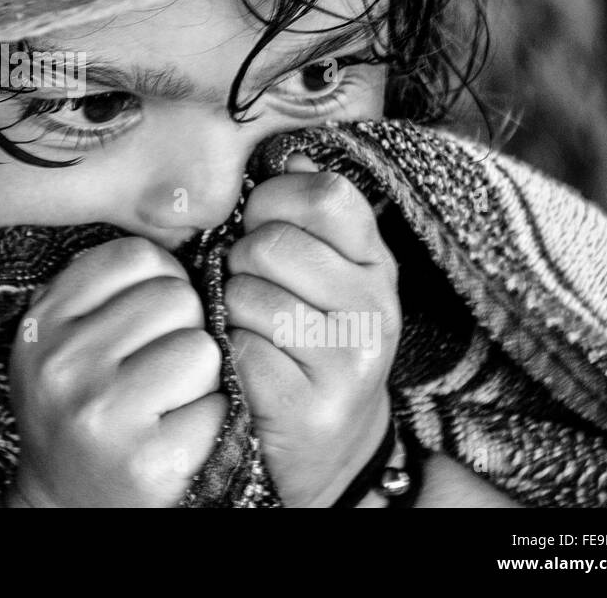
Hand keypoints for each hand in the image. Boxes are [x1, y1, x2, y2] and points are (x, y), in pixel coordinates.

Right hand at [9, 237, 227, 506]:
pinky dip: (211, 420)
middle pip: (176, 298)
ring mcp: (103, 414)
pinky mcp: (148, 460)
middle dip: (182, 328)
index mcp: (43, 323)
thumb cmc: (78, 406)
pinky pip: (219, 406)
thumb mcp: (64, 338)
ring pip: (202, 347)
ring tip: (166, 400)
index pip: (136, 256)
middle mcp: (64, 364)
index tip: (146, 320)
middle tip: (157, 367)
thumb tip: (185, 233)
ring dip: (200, 375)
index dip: (159, 282)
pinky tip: (177, 434)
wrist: (63, 504)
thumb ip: (105, 287)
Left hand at [225, 154, 399, 506]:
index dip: (273, 201)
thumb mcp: (327, 275)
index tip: (261, 225)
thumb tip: (289, 158)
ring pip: (248, 295)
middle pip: (273, 244)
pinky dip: (229, 355)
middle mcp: (376, 309)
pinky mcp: (310, 405)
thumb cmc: (312, 344)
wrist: (329, 447)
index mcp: (378, 264)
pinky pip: (238, 348)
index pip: (325, 194)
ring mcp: (348, 361)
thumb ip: (310, 218)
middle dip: (242, 261)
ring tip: (252, 331)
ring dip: (231, 311)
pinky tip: (249, 368)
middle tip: (251, 287)